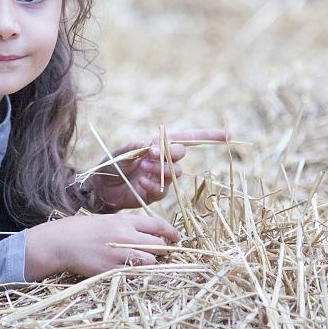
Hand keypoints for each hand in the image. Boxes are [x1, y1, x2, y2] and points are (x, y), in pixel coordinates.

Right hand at [24, 214, 179, 279]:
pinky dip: (138, 273)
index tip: (178, 238)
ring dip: (151, 263)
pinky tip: (132, 271)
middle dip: (163, 250)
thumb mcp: (108, 220)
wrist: (61, 242)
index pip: (157, 225)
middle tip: (161, 253)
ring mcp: (119, 255)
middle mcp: (125, 237)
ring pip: (150, 262)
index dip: (171, 232)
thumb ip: (128, 226)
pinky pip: (135, 275)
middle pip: (159, 245)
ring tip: (144, 262)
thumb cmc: (83, 229)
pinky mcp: (112, 271)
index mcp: (124, 221)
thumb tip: (149, 233)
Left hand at [90, 128, 227, 211]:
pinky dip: (155, 185)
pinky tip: (142, 183)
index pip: (186, 138)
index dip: (207, 136)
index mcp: (158, 144)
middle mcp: (164, 160)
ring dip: (162, 169)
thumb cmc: (110, 165)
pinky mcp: (156, 193)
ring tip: (143, 168)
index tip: (226, 135)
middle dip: (171, 153)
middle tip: (151, 154)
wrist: (101, 188)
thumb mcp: (120, 153)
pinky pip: (164, 190)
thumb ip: (134, 148)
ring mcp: (162, 177)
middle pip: (182, 154)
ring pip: (175, 172)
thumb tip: (148, 144)